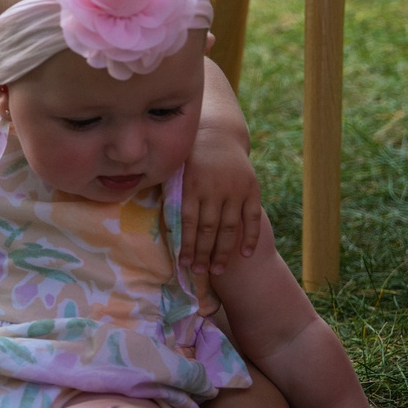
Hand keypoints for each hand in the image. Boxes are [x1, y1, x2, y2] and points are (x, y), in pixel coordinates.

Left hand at [180, 125, 264, 274]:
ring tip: (218, 270)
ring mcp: (235, 189)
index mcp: (192, 184)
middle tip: (201, 273)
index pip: (188, 222)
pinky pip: (253, 217)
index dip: (187, 245)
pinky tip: (245, 255)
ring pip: (230, 227)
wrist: (219, 134)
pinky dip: (251, 237)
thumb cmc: (191, 158)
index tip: (185, 265)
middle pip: (209, 228)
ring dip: (223, 251)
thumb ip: (169, 194)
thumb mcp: (176, 170)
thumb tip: (154, 222)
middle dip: (204, 253)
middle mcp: (214, 188)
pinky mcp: (252, 188)